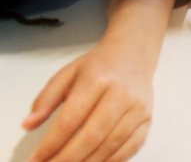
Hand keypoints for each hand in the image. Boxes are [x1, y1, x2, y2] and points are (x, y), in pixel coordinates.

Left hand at [23, 38, 153, 161]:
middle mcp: (121, 93)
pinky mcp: (147, 119)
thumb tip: (28, 125)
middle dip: (66, 159)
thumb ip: (45, 99)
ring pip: (111, 145)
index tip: (36, 159)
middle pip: (91, 136)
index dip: (51, 144)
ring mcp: (137, 107)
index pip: (71, 119)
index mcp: (97, 79)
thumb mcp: (67, 74)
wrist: (134, 54)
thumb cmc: (98, 66)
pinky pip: (130, 148)